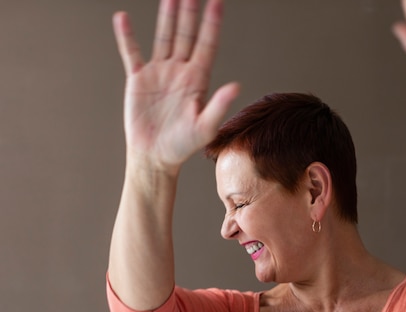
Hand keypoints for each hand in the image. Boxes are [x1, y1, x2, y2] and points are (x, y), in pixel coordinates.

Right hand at [113, 0, 238, 172]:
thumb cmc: (182, 146)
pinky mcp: (139, 80)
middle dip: (190, 12)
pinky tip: (122, 18)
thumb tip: (236, 86)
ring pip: (164, 37)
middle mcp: (180, 72)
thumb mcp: (204, 128)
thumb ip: (218, 106)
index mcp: (198, 80)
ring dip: (166, 17)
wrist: (155, 157)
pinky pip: (132, 53)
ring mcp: (159, 73)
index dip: (212, 23)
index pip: (207, 45)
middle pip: (186, 34)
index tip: (217, 1)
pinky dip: (127, 36)